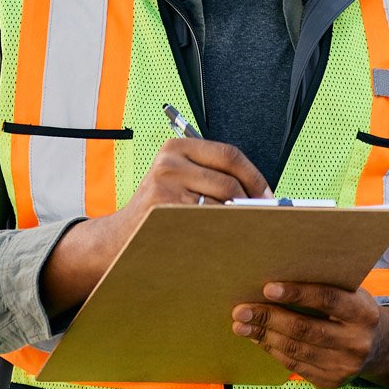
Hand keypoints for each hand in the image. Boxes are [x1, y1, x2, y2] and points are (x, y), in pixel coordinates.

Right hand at [41, 138, 269, 313]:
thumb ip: (213, 177)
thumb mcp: (180, 180)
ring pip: (220, 206)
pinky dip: (222, 233)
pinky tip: (225, 240)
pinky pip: (206, 223)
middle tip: (264, 219)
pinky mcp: (162, 209)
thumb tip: (262, 195)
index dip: (255, 177)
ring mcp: (163, 185)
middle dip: (251, 204)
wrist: (120, 237)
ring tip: (246, 231)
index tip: (269, 196)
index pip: (229, 155)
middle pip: (228, 183)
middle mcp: (169, 161)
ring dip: (238, 222)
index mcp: (178, 147)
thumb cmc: (160, 210)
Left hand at [231, 283, 388, 388]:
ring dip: (264, 336)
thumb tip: (276, 283)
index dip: (297, 293)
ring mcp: (344, 366)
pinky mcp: (332, 382)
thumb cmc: (354, 310)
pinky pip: (295, 366)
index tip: (267, 288)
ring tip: (241, 325)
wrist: (378, 346)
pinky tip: (259, 338)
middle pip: (305, 329)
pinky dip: (273, 350)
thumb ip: (325, 287)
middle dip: (268, 318)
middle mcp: (357, 342)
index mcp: (364, 313)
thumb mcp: (350, 294)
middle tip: (241, 310)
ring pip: (295, 350)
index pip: (328, 300)